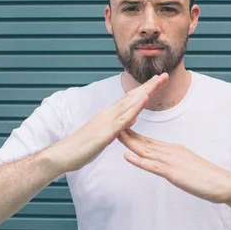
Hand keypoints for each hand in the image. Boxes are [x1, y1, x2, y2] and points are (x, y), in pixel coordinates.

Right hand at [53, 73, 168, 171]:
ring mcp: (108, 120)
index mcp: (111, 114)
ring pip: (130, 103)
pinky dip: (135, 107)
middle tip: (165, 75)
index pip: (131, 99)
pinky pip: (124, 118)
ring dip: (145, 91)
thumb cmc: (84, 146)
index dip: (146, 89)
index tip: (158, 81)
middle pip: (133, 96)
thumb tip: (133, 117)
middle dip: (149, 86)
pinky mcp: (107, 131)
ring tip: (158, 81)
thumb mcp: (107, 134)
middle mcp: (110, 113)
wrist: (65, 153)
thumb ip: (120, 124)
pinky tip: (144, 99)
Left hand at [117, 128, 230, 203]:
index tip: (123, 130)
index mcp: (174, 150)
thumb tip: (165, 165)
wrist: (223, 183)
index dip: (135, 135)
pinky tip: (127, 157)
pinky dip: (139, 161)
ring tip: (116, 135)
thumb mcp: (188, 166)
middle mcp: (172, 152)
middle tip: (114, 126)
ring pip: (146, 151)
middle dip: (129, 135)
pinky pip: (153, 166)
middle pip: (145, 142)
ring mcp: (172, 161)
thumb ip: (175, 164)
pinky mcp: (174, 173)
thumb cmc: (208, 177)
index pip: (151, 141)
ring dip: (130, 143)